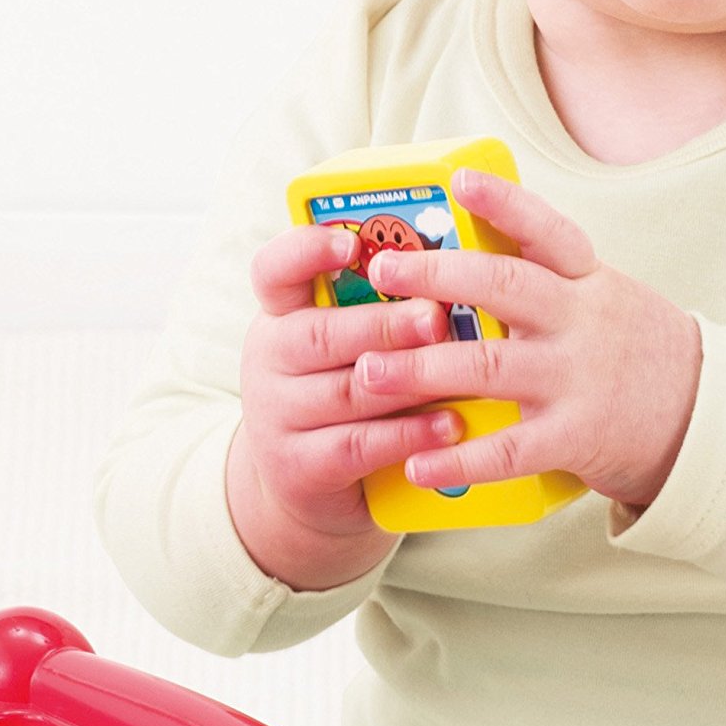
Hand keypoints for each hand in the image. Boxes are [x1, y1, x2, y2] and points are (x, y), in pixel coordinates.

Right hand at [228, 222, 468, 584]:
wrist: (297, 481)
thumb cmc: (335, 392)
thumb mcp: (338, 345)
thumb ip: (370, 309)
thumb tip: (446, 272)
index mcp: (279, 316)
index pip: (275, 271)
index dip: (306, 252)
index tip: (349, 243)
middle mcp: (268, 360)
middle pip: (320, 335)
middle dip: (383, 324)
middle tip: (434, 317)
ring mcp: (277, 415)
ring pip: (345, 392)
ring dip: (406, 380)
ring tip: (456, 369)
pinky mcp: (298, 466)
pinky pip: (357, 446)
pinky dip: (407, 435)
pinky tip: (448, 426)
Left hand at [353, 169, 702, 511]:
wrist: (703, 421)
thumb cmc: (632, 352)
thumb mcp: (603, 298)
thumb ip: (546, 279)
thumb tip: (468, 247)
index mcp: (587, 282)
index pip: (546, 231)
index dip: (503, 203)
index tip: (459, 181)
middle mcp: (581, 322)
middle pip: (504, 287)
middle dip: (437, 276)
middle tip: (385, 271)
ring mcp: (576, 380)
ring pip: (489, 367)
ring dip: (421, 370)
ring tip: (369, 371)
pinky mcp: (574, 437)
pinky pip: (507, 450)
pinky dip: (457, 458)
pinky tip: (416, 462)